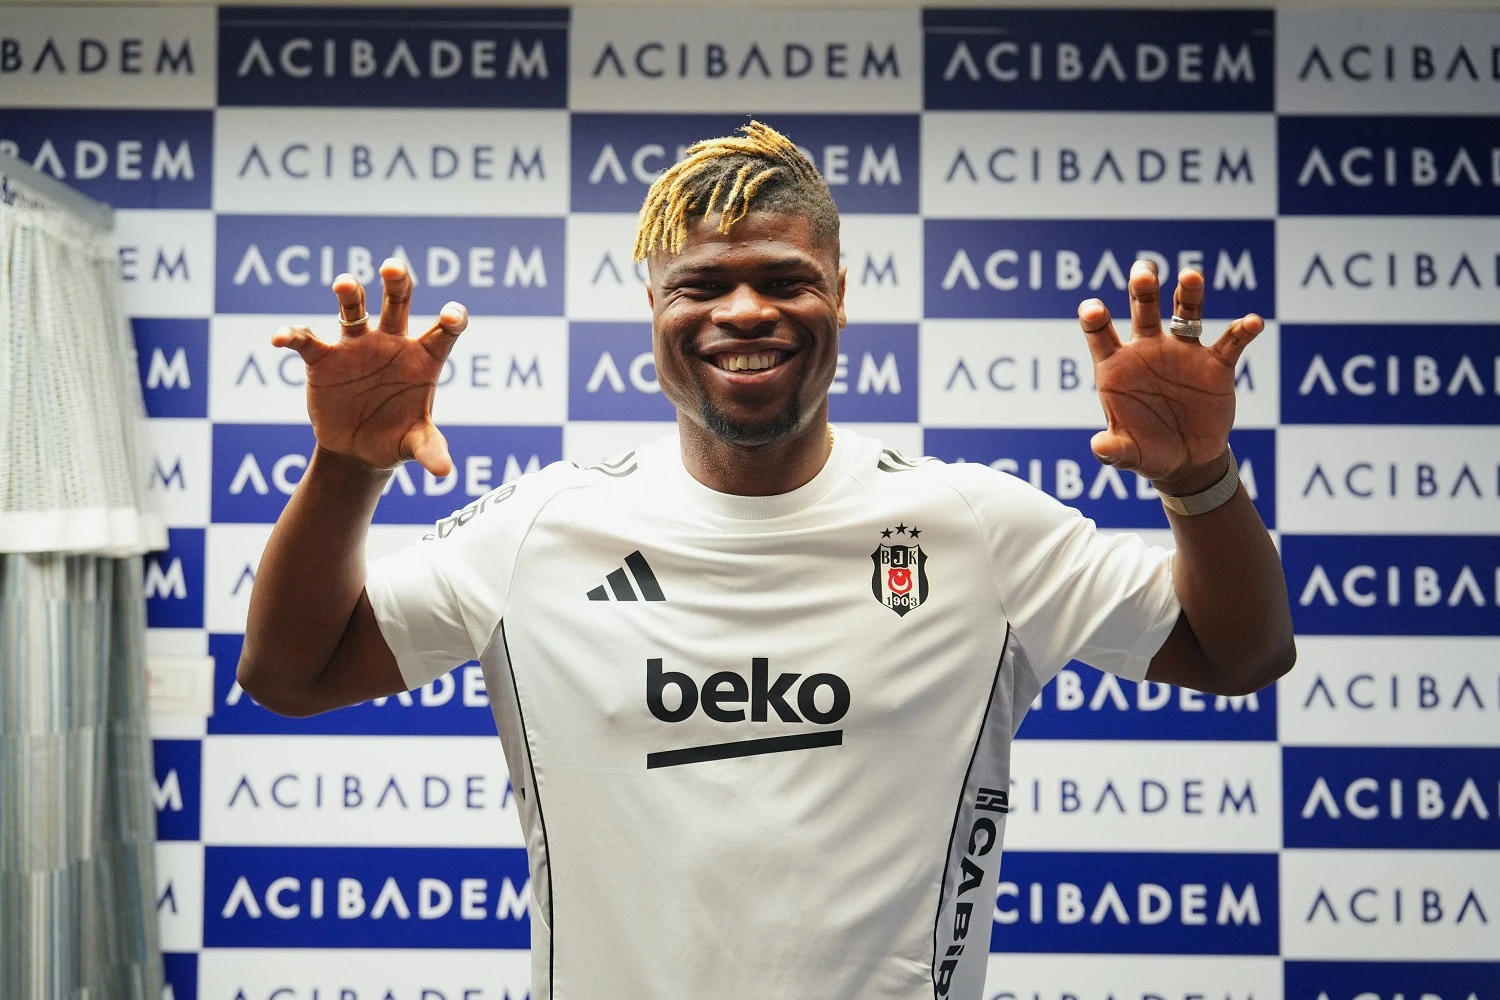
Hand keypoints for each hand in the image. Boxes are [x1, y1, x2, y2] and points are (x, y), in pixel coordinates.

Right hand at [272, 258, 468, 476]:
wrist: (357, 450)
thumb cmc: (395, 439)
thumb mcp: (414, 444)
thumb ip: (429, 450)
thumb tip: (443, 473)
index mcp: (423, 359)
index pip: (443, 332)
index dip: (451, 319)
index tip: (452, 316)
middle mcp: (392, 344)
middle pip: (397, 302)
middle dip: (397, 282)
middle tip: (393, 267)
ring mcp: (357, 347)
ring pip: (353, 309)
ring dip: (349, 293)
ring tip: (344, 283)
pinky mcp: (324, 358)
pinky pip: (306, 340)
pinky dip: (292, 335)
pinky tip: (280, 338)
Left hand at [1077, 261, 1261, 494]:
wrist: (1187, 460)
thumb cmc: (1148, 451)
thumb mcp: (1129, 454)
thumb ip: (1114, 449)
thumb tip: (1099, 447)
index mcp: (1117, 366)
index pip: (1101, 333)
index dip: (1095, 318)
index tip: (1095, 309)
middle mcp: (1148, 350)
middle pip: (1143, 309)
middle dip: (1143, 289)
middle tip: (1144, 273)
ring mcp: (1183, 353)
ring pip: (1186, 313)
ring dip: (1189, 293)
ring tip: (1190, 277)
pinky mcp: (1216, 365)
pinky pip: (1230, 342)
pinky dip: (1242, 331)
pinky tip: (1252, 323)